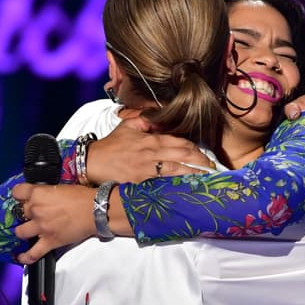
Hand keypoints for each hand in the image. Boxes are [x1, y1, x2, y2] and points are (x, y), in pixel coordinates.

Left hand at [10, 183, 96, 263]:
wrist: (95, 210)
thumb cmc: (83, 197)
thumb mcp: (60, 187)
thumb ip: (46, 192)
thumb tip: (42, 196)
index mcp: (38, 193)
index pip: (17, 192)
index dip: (19, 195)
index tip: (22, 197)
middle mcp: (36, 210)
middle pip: (19, 212)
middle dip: (26, 213)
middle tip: (34, 214)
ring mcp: (42, 227)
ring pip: (20, 232)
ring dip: (23, 231)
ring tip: (28, 231)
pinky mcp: (49, 241)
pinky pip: (33, 253)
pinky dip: (26, 257)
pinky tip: (21, 257)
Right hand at [85, 120, 215, 183]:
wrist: (92, 162)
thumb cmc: (111, 145)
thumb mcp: (128, 126)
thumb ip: (146, 120)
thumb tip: (160, 116)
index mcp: (151, 139)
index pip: (181, 142)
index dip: (196, 149)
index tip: (206, 156)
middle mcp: (152, 153)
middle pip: (184, 155)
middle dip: (201, 162)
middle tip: (213, 168)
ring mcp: (147, 169)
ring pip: (177, 169)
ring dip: (194, 173)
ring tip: (206, 178)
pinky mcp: (141, 182)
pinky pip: (163, 183)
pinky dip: (176, 185)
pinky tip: (187, 188)